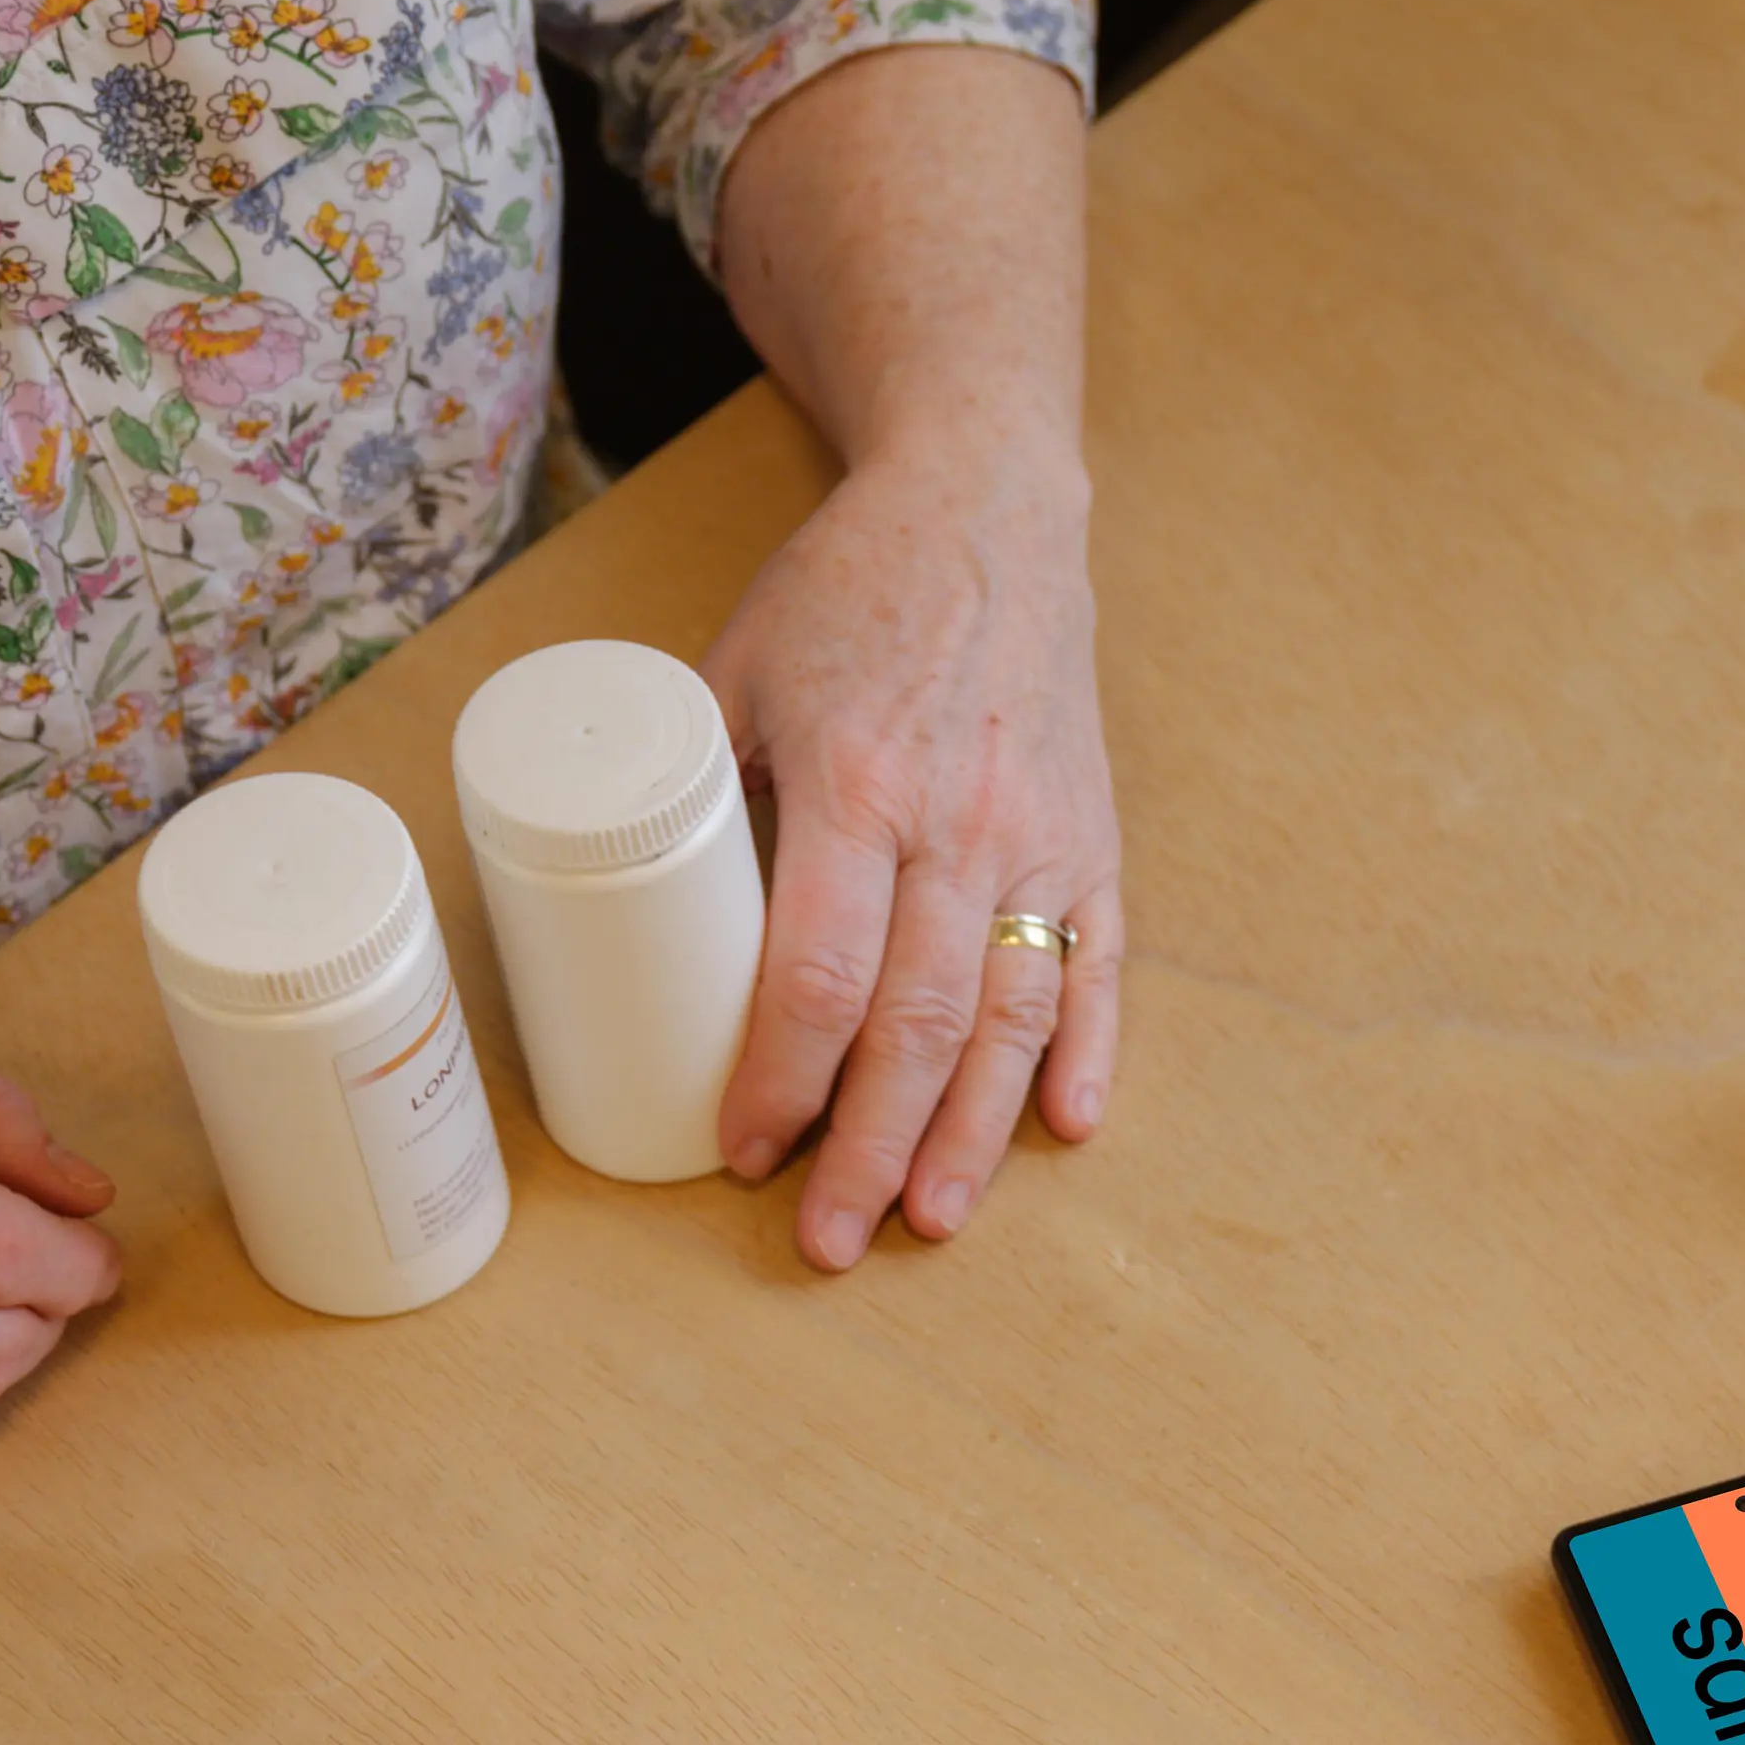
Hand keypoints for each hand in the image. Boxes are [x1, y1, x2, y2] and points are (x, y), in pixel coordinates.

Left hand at [699, 435, 1120, 1268]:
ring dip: (972, 1132)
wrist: (988, 508)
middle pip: (917, 1023)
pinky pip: (1095, 966)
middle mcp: (959, 824)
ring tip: (932, 1220)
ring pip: (1009, 1016)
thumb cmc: (850, 592)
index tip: (743, 1148)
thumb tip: (648, 924)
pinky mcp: (1091, 841)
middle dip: (872, 1145)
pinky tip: (1062, 1129)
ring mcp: (1036, 838)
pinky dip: (1085, 1052)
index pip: (819, 969)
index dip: (780, 1076)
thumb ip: (707, 794)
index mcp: (857, 783)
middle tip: (831, 1236)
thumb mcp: (740, 669)